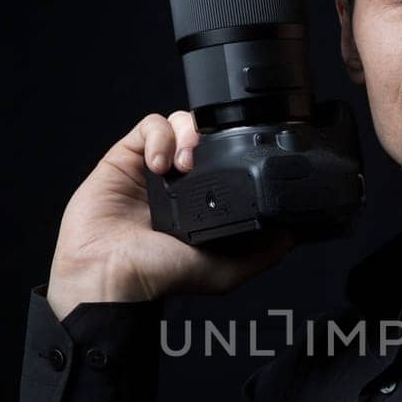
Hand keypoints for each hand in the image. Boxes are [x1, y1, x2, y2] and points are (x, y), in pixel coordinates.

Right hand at [46, 110, 294, 319]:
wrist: (109, 274)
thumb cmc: (158, 277)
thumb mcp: (223, 271)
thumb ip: (260, 253)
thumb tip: (292, 235)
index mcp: (203, 204)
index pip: (227, 161)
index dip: (237, 154)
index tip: (242, 162)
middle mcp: (180, 183)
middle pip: (205, 135)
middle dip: (212, 138)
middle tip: (208, 161)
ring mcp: (153, 167)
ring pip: (180, 123)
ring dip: (188, 134)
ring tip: (183, 164)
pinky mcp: (125, 156)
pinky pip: (149, 126)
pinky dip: (159, 136)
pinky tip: (159, 163)